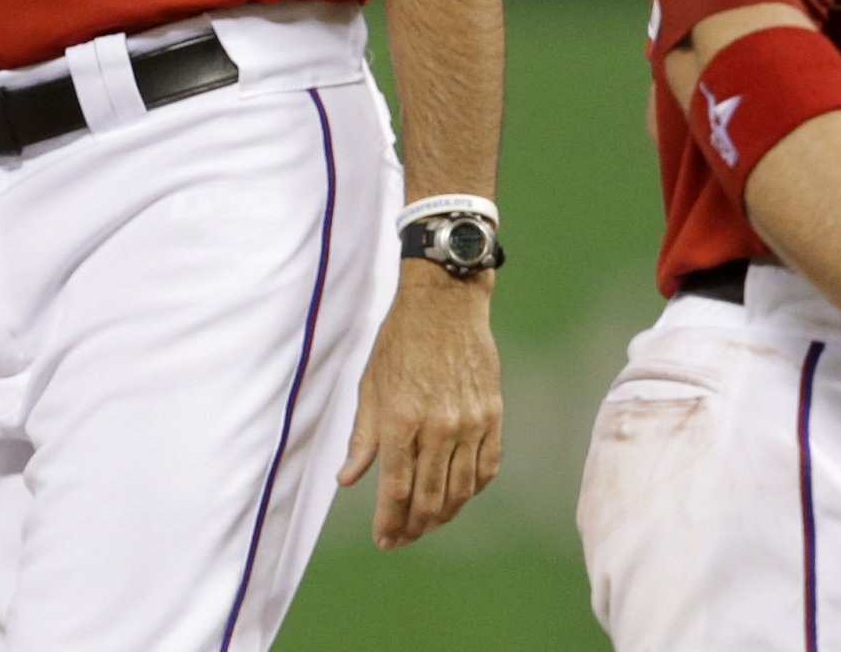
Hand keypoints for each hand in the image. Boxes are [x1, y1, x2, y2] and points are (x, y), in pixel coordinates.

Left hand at [339, 265, 503, 548]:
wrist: (445, 302)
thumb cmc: (400, 340)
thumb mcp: (370, 384)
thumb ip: (362, 437)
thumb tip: (348, 479)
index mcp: (401, 419)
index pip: (396, 489)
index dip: (389, 521)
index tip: (382, 539)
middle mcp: (438, 427)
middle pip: (429, 498)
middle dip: (413, 527)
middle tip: (401, 539)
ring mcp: (470, 423)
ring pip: (459, 490)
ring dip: (442, 515)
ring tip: (426, 524)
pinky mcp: (492, 416)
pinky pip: (486, 468)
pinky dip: (471, 489)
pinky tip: (457, 496)